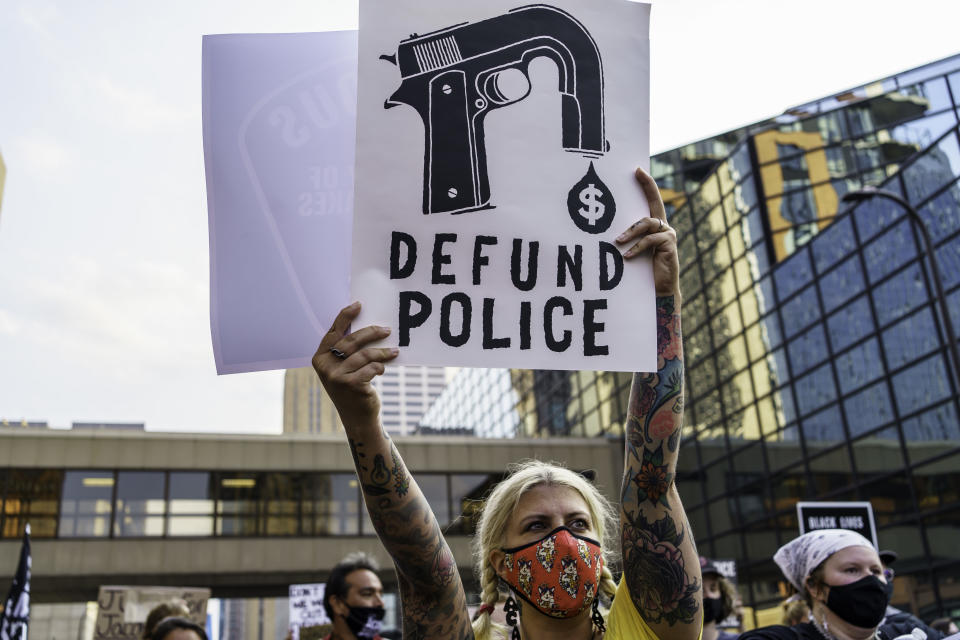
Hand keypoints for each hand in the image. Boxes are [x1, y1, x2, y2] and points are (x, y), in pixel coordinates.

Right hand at [312, 302, 398, 426]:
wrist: (357, 417)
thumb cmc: (352, 387)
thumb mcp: (343, 368)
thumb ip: (347, 351)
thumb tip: (366, 326)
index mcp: (319, 358)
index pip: (333, 332)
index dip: (345, 316)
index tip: (359, 305)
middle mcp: (325, 367)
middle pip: (351, 341)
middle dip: (372, 333)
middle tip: (387, 330)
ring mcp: (337, 377)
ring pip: (365, 355)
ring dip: (382, 352)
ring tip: (394, 352)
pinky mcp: (351, 385)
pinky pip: (371, 367)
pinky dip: (380, 367)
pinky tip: (382, 369)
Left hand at [616, 167, 679, 297]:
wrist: (659, 290)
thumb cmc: (643, 271)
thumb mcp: (633, 250)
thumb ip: (628, 237)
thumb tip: (606, 229)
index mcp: (655, 226)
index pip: (651, 200)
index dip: (647, 184)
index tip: (638, 169)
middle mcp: (664, 227)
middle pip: (654, 202)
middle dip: (647, 186)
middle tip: (636, 172)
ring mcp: (668, 234)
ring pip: (647, 223)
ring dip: (630, 232)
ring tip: (618, 242)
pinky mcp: (669, 245)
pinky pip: (650, 241)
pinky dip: (637, 248)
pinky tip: (628, 256)